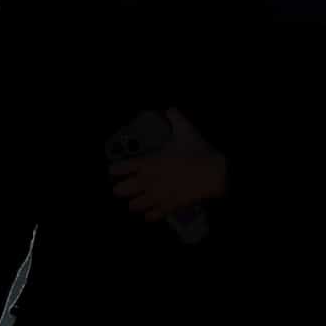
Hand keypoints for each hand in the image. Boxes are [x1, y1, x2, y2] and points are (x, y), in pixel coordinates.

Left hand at [108, 108, 226, 220]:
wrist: (211, 174)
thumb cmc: (196, 154)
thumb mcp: (184, 131)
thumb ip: (174, 119)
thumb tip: (171, 110)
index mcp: (147, 162)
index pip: (120, 168)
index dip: (114, 170)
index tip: (113, 171)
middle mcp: (148, 180)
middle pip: (121, 190)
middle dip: (120, 189)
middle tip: (121, 187)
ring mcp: (157, 196)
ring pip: (134, 206)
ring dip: (133, 203)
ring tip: (134, 202)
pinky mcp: (169, 207)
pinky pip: (152, 216)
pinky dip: (150, 215)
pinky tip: (149, 213)